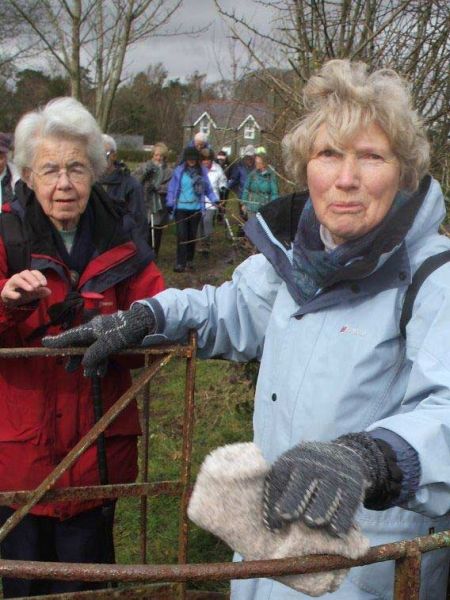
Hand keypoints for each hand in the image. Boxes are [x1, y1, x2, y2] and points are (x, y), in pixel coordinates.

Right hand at [1, 270, 50, 306]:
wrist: (10, 299)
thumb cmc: (24, 293)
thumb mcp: (34, 293)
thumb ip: (41, 292)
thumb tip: (49, 291)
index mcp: (27, 276)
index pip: (34, 272)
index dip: (40, 277)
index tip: (44, 284)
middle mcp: (19, 277)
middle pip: (25, 273)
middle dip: (32, 279)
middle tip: (38, 286)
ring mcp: (12, 284)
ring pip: (16, 279)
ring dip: (24, 283)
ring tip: (31, 289)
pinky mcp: (6, 292)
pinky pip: (8, 292)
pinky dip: (13, 294)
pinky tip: (18, 296)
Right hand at [42, 303, 155, 376]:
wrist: (144, 323)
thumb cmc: (125, 330)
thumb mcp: (108, 343)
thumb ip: (94, 353)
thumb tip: (84, 363)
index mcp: (91, 328)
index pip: (71, 335)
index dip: (58, 341)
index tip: (45, 343)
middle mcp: (96, 331)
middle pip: (80, 345)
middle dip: (75, 358)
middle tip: (69, 369)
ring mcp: (105, 336)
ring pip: (92, 351)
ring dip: (90, 363)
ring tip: (88, 375)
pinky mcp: (114, 340)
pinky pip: (103, 352)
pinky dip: (101, 362)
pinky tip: (101, 372)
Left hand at [264, 430, 402, 537]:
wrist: (343, 456)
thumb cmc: (306, 473)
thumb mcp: (291, 472)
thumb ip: (280, 492)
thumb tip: (271, 528)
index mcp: (292, 461)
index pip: (279, 478)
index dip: (273, 500)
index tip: (271, 524)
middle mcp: (313, 465)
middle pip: (302, 482)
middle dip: (294, 499)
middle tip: (286, 516)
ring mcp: (334, 475)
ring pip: (326, 494)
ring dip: (319, 509)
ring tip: (312, 523)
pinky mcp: (352, 486)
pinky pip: (347, 504)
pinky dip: (342, 519)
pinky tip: (336, 532)